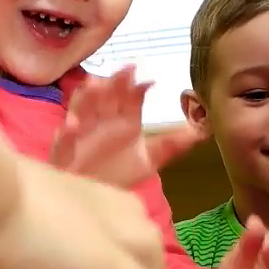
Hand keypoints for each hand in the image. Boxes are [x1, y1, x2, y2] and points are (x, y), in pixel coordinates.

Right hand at [50, 66, 201, 188]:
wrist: (92, 197)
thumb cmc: (118, 173)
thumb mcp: (150, 160)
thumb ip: (173, 144)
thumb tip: (204, 130)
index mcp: (124, 118)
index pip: (130, 97)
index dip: (136, 87)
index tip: (147, 83)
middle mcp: (103, 119)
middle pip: (107, 95)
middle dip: (114, 82)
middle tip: (124, 71)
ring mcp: (81, 131)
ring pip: (82, 108)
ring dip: (87, 96)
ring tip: (95, 86)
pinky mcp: (64, 150)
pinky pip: (64, 139)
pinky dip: (68, 132)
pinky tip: (73, 126)